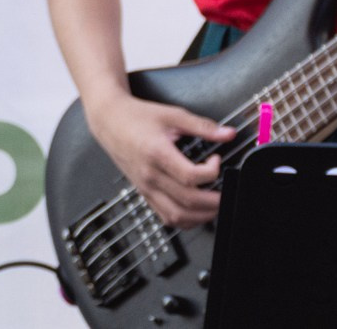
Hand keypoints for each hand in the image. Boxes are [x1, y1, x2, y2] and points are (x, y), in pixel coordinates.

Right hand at [86, 92, 230, 227]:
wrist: (109, 119)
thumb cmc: (136, 116)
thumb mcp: (172, 115)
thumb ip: (202, 126)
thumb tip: (227, 134)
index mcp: (156, 153)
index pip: (191, 176)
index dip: (212, 172)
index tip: (215, 160)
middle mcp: (150, 174)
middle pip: (188, 201)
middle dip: (215, 201)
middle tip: (225, 190)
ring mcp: (146, 186)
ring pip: (177, 216)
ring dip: (202, 216)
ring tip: (214, 204)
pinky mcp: (143, 192)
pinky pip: (165, 217)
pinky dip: (185, 220)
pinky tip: (195, 211)